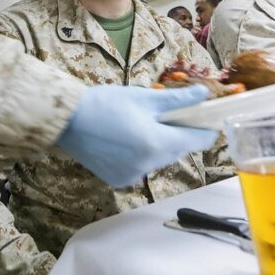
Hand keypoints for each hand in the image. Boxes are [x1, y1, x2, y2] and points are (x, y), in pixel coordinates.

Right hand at [55, 84, 217, 188]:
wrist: (67, 120)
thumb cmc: (105, 103)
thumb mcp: (144, 98)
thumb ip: (178, 100)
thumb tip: (203, 94)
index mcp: (157, 143)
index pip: (197, 141)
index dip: (205, 129)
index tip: (207, 119)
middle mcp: (148, 164)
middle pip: (178, 150)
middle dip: (178, 134)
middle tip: (169, 115)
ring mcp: (133, 175)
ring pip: (159, 159)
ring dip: (159, 145)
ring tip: (143, 125)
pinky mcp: (120, 180)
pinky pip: (141, 167)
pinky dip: (140, 155)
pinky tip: (127, 140)